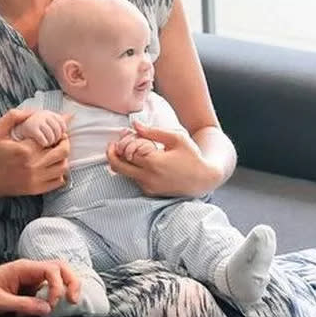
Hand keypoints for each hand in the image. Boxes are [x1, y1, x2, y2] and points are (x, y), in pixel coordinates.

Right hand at [0, 109, 69, 198]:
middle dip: (65, 142)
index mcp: (25, 150)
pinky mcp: (37, 189)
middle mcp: (33, 165)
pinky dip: (60, 173)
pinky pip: (58, 181)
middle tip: (60, 138)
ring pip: (63, 167)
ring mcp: (36, 179)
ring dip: (64, 157)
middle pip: (62, 152)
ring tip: (57, 151)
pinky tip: (53, 166)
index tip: (58, 127)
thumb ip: (12, 117)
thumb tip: (33, 112)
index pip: (52, 137)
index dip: (59, 130)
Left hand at [0, 259, 79, 316]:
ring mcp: (31, 277)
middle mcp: (30, 269)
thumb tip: (47, 308)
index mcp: (23, 268)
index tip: (51, 304)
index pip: (52, 269)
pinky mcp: (30, 286)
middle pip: (60, 267)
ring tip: (63, 304)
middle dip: (71, 282)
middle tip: (73, 300)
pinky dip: (51, 298)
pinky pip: (48, 288)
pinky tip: (43, 309)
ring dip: (63, 289)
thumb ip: (23, 304)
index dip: (58, 286)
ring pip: (57, 276)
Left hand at [107, 121, 221, 196]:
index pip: (127, 151)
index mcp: (154, 163)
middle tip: (112, 145)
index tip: (127, 134)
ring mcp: (148, 187)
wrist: (204, 179)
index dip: (124, 141)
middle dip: (111, 154)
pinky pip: (133, 179)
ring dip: (122, 161)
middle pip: (117, 166)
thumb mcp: (176, 138)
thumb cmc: (192, 156)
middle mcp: (148, 177)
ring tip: (130, 150)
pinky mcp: (149, 192)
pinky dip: (132, 169)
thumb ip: (153, 131)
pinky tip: (140, 160)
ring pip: (124, 173)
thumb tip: (134, 124)